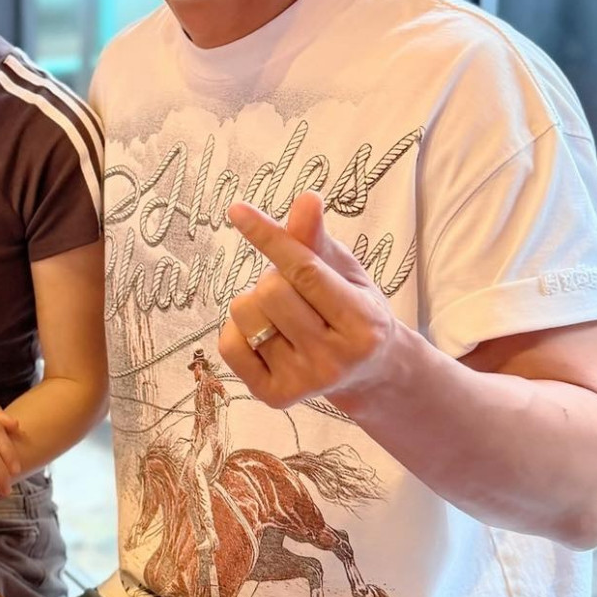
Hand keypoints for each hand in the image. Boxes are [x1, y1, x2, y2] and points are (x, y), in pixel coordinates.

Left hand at [219, 193, 395, 408]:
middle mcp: (335, 359)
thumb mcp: (346, 272)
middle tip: (295, 292)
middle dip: (274, 278)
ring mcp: (304, 382)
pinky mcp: (275, 397)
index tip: (237, 210)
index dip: (269, 237)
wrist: (368, 372)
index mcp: (362, 323)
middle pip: (270, 291)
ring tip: (284, 315)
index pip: (304, 271)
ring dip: (256, 303)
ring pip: (245, 314)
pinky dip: (239, 330)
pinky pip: (228, 344)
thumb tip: (306, 199)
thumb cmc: (354, 309)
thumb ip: (318, 240)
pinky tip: (268, 337)